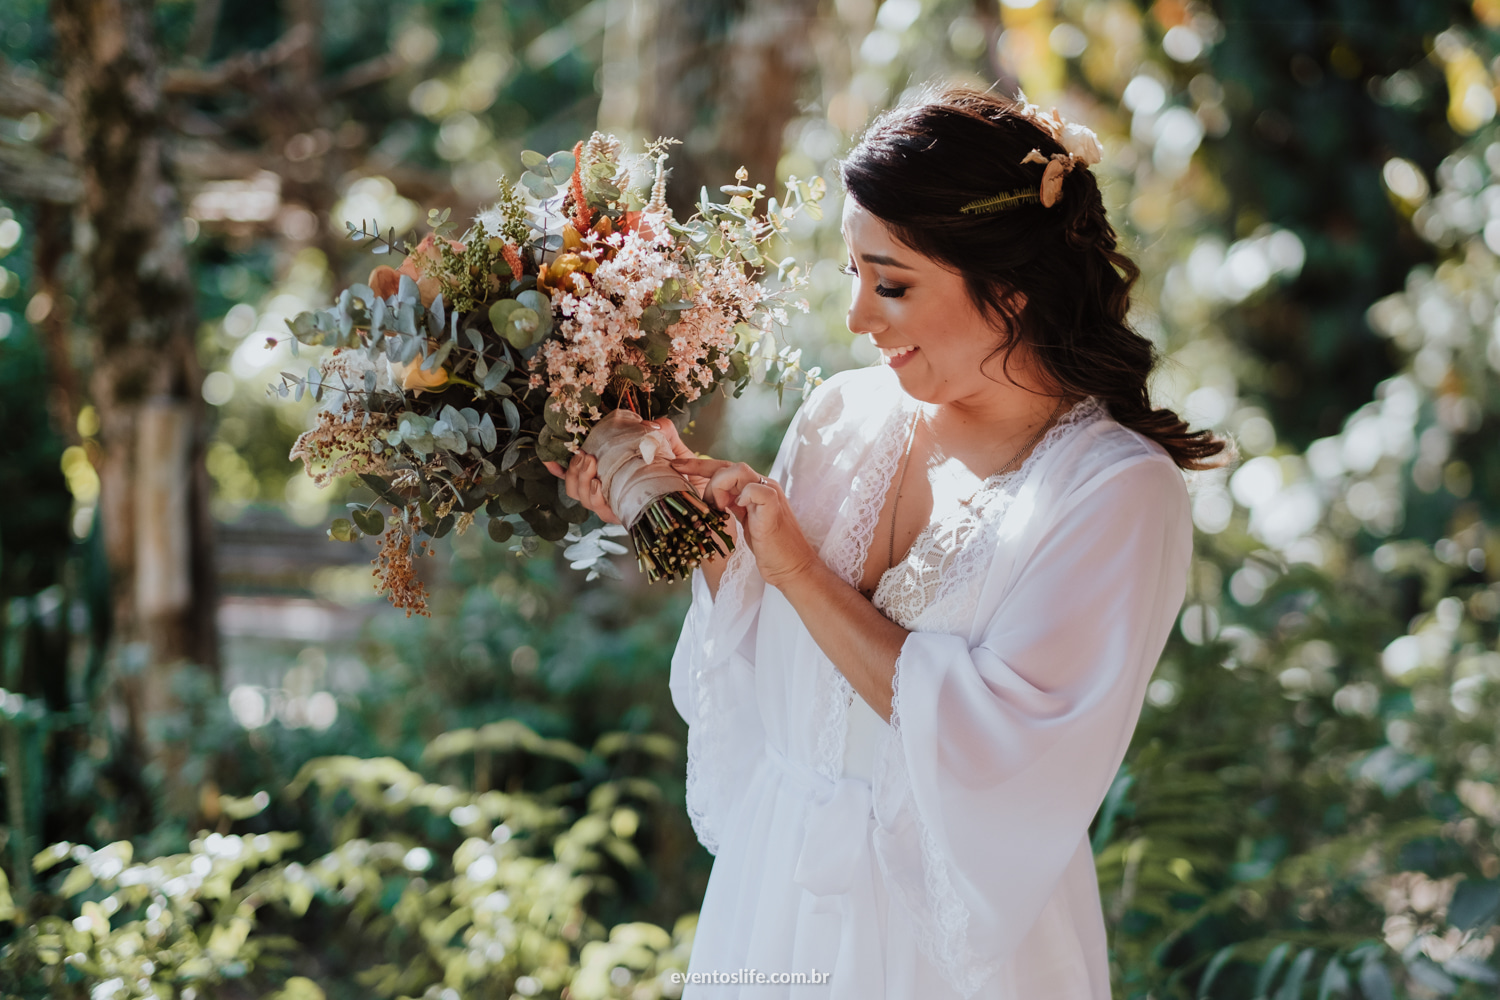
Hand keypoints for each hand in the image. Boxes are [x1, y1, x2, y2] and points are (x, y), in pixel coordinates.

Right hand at [544, 418, 701, 524]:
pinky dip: (596, 497)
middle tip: (586, 455)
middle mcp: (612, 497)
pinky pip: (603, 511)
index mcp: (615, 481)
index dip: (561, 470)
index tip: (548, 460)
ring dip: (582, 480)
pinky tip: (597, 484)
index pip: (580, 477)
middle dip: (573, 470)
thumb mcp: (677, 453)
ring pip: (584, 500)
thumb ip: (664, 434)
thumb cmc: (690, 482)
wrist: (710, 509)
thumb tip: (652, 421)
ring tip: (592, 463)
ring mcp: (619, 509)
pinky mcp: (628, 518)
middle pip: (576, 489)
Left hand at [670, 458, 820, 588]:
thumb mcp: (745, 522)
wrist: (792, 567)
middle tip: (697, 496)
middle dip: (703, 474)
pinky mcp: (774, 507)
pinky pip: (756, 489)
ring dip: (720, 487)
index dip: (700, 465)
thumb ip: (732, 507)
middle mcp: (764, 485)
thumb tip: (708, 502)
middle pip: (728, 465)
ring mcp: (771, 494)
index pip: (725, 468)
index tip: (676, 465)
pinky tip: (738, 509)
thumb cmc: (769, 549)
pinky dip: (744, 495)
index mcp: (755, 488)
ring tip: (719, 509)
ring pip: (740, 471)